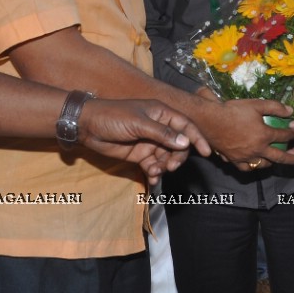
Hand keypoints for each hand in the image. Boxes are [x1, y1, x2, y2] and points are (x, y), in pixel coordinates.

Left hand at [77, 98, 209, 184]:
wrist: (87, 126)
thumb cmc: (113, 117)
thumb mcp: (139, 123)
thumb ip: (162, 134)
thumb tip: (185, 142)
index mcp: (162, 113)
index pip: (185, 125)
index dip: (197, 138)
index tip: (205, 153)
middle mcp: (159, 127)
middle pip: (178, 145)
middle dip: (177, 157)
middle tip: (170, 166)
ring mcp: (150, 142)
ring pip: (167, 157)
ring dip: (164, 166)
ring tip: (154, 171)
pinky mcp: (140, 154)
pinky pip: (154, 165)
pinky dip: (155, 173)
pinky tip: (151, 178)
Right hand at [196, 95, 293, 170]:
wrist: (210, 120)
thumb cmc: (233, 110)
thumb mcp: (256, 104)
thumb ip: (275, 107)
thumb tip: (290, 111)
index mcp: (264, 135)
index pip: (284, 136)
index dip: (292, 134)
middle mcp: (257, 149)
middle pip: (278, 156)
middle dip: (290, 158)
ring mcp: (245, 156)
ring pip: (263, 164)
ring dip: (271, 163)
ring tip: (275, 161)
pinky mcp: (234, 159)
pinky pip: (246, 167)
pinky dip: (252, 166)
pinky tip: (254, 163)